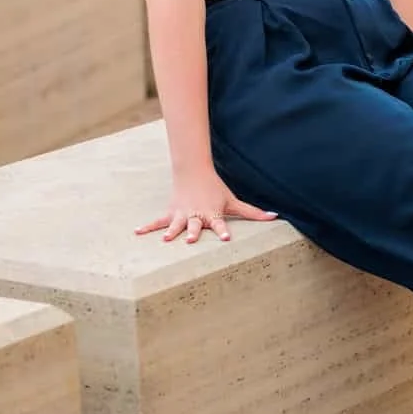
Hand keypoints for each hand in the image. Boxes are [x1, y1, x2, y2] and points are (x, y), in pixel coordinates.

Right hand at [136, 172, 278, 243]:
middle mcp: (197, 216)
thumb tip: (274, 216)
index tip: (226, 239)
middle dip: (193, 232)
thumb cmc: (216, 190)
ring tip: (165, 240)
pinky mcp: (171, 213)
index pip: (221, 225)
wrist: (194, 173)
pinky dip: (148, 227)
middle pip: (196, 225)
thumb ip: (252, 212)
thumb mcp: (233, 201)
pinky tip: (137, 232)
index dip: (223, 231)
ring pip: (176, 224)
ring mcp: (182, 215)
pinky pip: (158, 221)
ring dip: (171, 231)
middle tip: (190, 239)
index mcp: (213, 215)